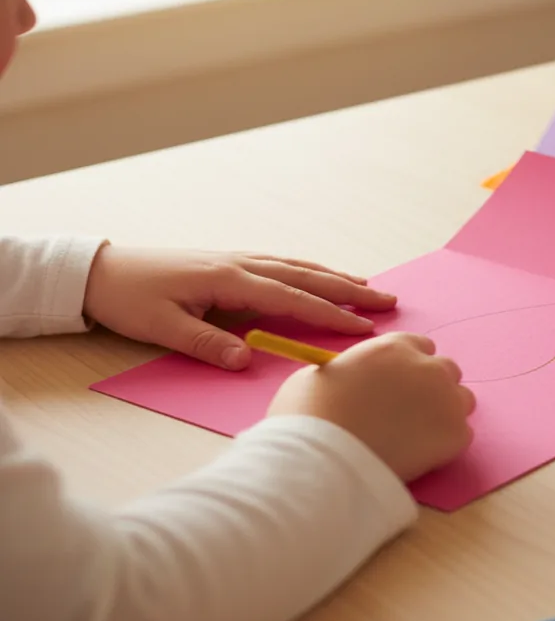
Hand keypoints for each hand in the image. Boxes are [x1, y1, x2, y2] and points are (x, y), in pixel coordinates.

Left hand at [83, 245, 397, 369]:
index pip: (291, 299)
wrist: (100, 270)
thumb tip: (247, 360)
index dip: (329, 314)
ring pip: (298, 266)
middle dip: (349, 290)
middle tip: (388, 301)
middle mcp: (240, 264)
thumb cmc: (129, 298)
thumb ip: (207, 343)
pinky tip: (322, 276)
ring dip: (336, 277)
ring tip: (369, 287)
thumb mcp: (162, 328)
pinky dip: (311, 270)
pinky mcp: (230, 263)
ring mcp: (237, 260)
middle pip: (306, 276)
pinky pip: (282, 264)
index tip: (363, 327)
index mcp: (229, 280)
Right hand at [268, 332, 475, 481]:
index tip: (399, 385)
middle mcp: (427, 367)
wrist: (323, 459)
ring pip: (461, 401)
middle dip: (431, 388)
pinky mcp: (455, 435)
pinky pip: (462, 435)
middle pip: (446, 371)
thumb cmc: (309, 415)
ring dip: (444, 413)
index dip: (409, 367)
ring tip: (417, 436)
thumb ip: (352, 370)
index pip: (421, 347)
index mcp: (394, 347)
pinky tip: (421, 456)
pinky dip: (446, 445)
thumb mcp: (320, 374)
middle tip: (408, 413)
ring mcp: (446, 400)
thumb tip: (355, 380)